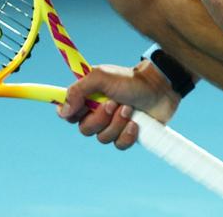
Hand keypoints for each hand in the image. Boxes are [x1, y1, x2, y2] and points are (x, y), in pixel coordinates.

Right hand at [56, 61, 180, 149]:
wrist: (159, 88)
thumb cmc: (130, 79)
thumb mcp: (101, 77)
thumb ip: (79, 90)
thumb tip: (63, 111)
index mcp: (87, 97)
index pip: (68, 113)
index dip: (70, 114)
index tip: (80, 109)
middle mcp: (97, 112)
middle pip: (85, 129)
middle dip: (101, 118)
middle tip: (114, 103)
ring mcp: (112, 125)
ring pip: (102, 138)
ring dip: (117, 123)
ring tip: (129, 108)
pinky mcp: (126, 134)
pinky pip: (118, 145)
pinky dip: (127, 135)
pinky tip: (136, 123)